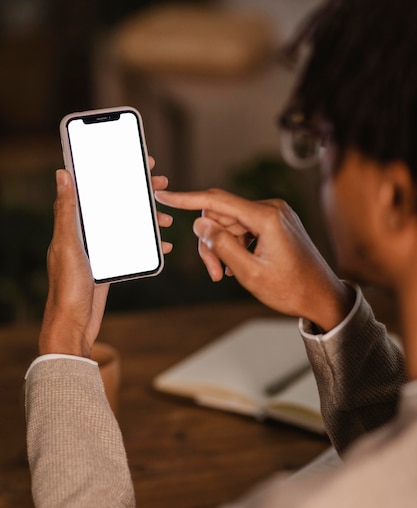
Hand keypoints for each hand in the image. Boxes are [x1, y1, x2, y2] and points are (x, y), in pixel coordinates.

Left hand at [39, 164, 172, 357]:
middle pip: (115, 204)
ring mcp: (99, 249)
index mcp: (73, 224)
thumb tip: (62, 174)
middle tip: (160, 183)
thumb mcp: (68, 245)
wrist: (74, 323)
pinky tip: (163, 244)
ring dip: (147, 219)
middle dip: (139, 193)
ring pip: (127, 225)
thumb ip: (67, 211)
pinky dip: (148, 244)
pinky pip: (132, 247)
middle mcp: (86, 233)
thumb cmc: (66, 286)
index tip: (138, 162)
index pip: (96, 189)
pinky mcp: (109, 265)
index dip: (115, 172)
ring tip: (166, 217)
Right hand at [155, 188, 353, 330]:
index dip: (186, 199)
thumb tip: (200, 223)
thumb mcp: (249, 273)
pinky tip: (236, 265)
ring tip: (223, 274)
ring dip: (222, 247)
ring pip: (230, 224)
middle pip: (221, 216)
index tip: (164, 195)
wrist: (321, 296)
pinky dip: (234, 245)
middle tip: (212, 273)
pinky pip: (243, 228)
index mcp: (266, 217)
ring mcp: (275, 214)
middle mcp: (271, 208)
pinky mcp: (275, 222)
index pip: (217, 201)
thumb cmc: (290, 289)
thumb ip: (222, 246)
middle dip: (210, 242)